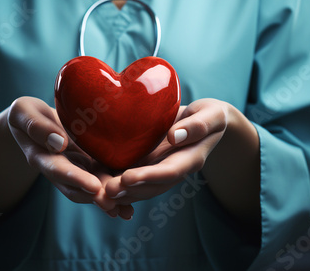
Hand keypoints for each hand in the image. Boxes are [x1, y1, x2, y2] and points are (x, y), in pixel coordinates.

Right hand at [8, 97, 133, 218]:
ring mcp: (75, 170)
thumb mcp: (24, 112)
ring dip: (107, 200)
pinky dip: (114, 194)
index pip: (58, 170)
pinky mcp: (89, 167)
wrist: (35, 122)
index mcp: (41, 158)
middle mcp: (60, 170)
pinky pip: (102, 181)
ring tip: (126, 208)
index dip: (75, 179)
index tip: (93, 186)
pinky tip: (130, 206)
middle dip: (95, 196)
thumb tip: (58, 142)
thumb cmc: (27, 114)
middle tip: (114, 203)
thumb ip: (36, 127)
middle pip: (76, 188)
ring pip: (91, 189)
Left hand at [104, 98, 230, 204]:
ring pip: (140, 186)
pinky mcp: (149, 164)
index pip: (169, 172)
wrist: (205, 122)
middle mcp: (173, 170)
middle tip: (106, 191)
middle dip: (129, 191)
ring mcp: (160, 169)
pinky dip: (116, 181)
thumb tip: (175, 136)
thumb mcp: (212, 116)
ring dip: (120, 192)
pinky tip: (97, 182)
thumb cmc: (210, 116)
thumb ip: (198, 126)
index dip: (149, 177)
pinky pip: (133, 176)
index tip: (127, 178)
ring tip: (98, 193)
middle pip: (151, 186)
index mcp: (190, 160)